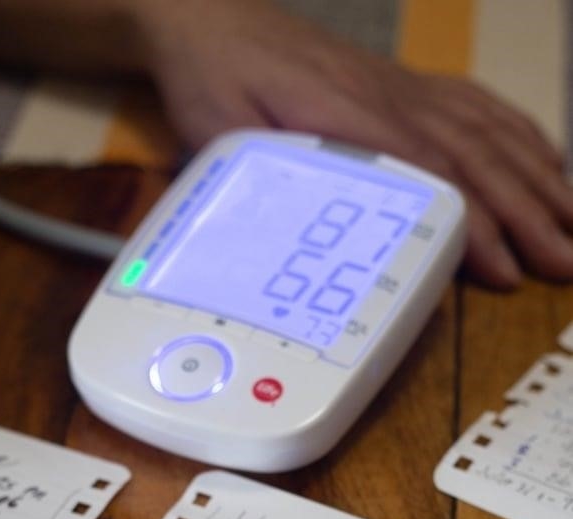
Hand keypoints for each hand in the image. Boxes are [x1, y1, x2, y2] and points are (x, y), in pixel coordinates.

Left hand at [136, 0, 572, 287]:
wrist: (211, 17)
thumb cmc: (214, 79)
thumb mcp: (224, 134)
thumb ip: (270, 175)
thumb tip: (310, 228)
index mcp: (348, 115)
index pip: (430, 173)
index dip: (472, 221)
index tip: (504, 264)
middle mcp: (391, 98)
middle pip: (476, 158)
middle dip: (526, 213)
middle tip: (563, 261)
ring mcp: (404, 89)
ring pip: (487, 132)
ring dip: (536, 179)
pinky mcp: (404, 86)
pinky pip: (476, 106)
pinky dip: (518, 134)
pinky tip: (547, 162)